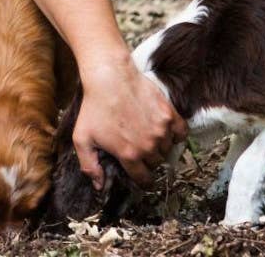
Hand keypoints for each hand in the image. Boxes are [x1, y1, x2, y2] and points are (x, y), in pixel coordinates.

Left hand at [73, 59, 185, 187]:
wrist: (110, 77)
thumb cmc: (94, 106)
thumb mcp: (82, 138)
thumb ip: (89, 165)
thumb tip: (99, 186)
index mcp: (129, 155)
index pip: (144, 179)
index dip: (142, 180)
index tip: (141, 175)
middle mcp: (148, 146)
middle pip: (155, 163)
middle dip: (148, 159)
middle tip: (138, 147)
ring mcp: (162, 131)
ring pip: (168, 149)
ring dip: (160, 146)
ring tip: (147, 135)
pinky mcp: (170, 115)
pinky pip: (182, 133)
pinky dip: (176, 134)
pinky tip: (165, 130)